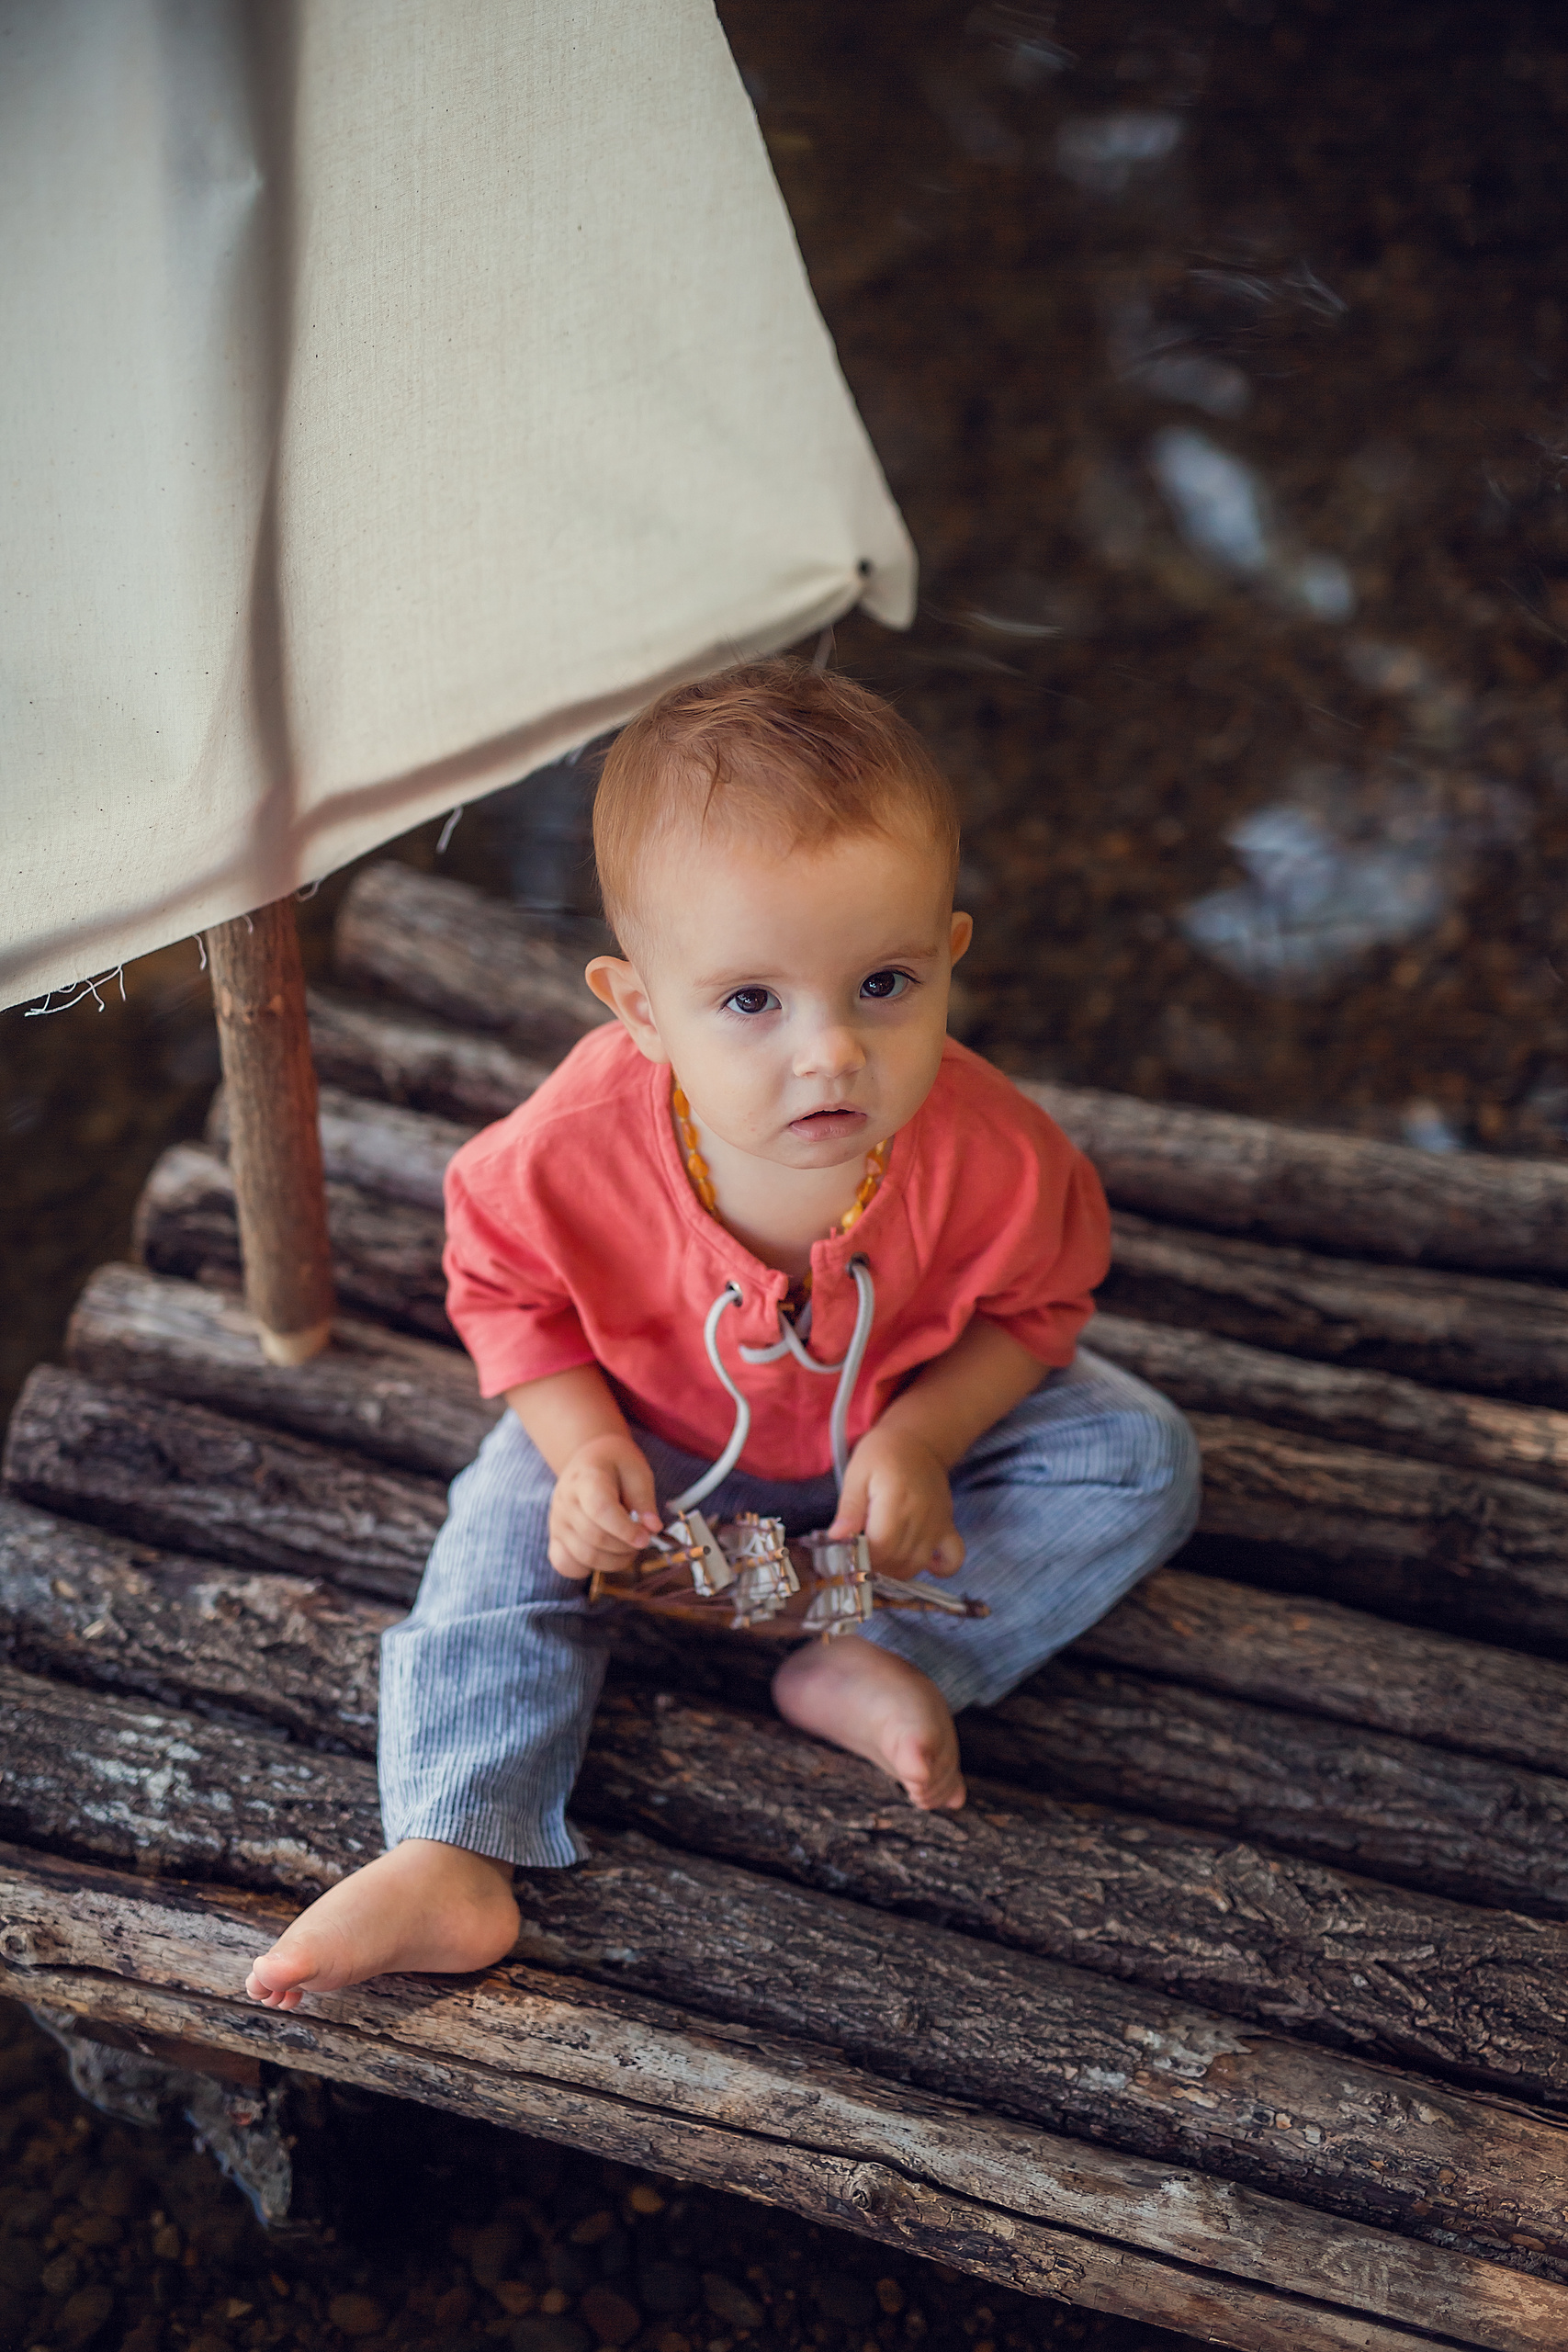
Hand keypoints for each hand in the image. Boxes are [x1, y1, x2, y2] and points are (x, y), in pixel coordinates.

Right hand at [548, 1434, 660, 1578]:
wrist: (588, 1460)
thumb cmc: (616, 1465)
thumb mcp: (637, 1471)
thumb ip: (645, 1500)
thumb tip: (653, 1528)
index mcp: (585, 1478)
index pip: (600, 1510)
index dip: (625, 1529)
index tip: (645, 1537)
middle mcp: (565, 1501)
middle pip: (594, 1537)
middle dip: (625, 1546)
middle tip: (642, 1539)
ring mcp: (557, 1521)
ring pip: (584, 1556)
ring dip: (614, 1560)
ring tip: (629, 1547)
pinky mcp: (555, 1538)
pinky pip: (566, 1565)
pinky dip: (589, 1568)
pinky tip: (605, 1554)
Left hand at [829, 1425, 964, 1580]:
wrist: (917, 1441)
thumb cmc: (881, 1454)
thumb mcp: (857, 1473)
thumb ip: (850, 1508)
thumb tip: (838, 1538)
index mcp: (895, 1502)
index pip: (881, 1548)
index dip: (862, 1558)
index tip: (848, 1553)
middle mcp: (920, 1517)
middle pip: (898, 1561)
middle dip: (875, 1566)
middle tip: (860, 1554)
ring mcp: (937, 1524)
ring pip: (917, 1564)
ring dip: (896, 1571)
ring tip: (880, 1558)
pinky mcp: (947, 1527)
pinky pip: (952, 1559)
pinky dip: (940, 1570)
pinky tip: (922, 1564)